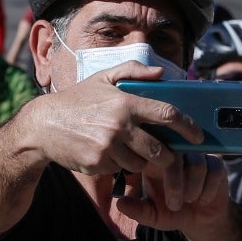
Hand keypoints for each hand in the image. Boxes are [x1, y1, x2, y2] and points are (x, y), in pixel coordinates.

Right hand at [26, 63, 202, 177]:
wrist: (43, 125)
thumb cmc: (76, 100)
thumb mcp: (102, 78)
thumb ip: (133, 71)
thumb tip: (161, 75)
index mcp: (125, 102)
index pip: (167, 115)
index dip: (188, 127)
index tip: (199, 136)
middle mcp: (119, 125)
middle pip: (159, 150)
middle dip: (169, 156)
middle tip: (168, 155)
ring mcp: (108, 147)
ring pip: (140, 163)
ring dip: (141, 161)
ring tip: (128, 150)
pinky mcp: (97, 163)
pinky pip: (119, 169)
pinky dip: (119, 164)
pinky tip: (106, 153)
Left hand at [116, 151, 230, 240]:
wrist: (199, 221)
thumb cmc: (172, 213)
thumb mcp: (153, 216)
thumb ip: (137, 210)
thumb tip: (120, 204)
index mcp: (156, 162)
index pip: (152, 153)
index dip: (154, 167)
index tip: (157, 189)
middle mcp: (177, 155)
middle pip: (175, 156)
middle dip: (175, 181)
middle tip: (175, 204)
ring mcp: (197, 158)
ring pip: (197, 163)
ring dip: (193, 186)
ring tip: (190, 201)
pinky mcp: (216, 164)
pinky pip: (214, 170)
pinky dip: (208, 188)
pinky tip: (203, 200)